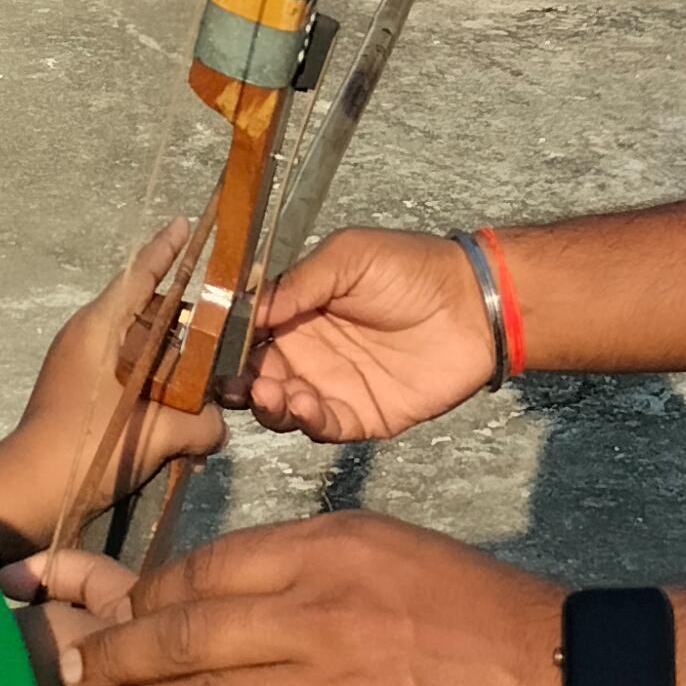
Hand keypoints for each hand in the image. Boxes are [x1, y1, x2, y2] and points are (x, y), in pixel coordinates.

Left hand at [0, 225, 223, 551]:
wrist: (27, 493)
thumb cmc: (86, 448)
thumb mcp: (154, 435)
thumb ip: (199, 423)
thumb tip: (218, 423)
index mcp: (100, 328)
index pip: (140, 274)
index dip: (166, 248)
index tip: (187, 223)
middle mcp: (89, 335)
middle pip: (146, 310)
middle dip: (184, 320)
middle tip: (224, 327)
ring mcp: (80, 363)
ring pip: (139, 345)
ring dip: (171, 360)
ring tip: (206, 381)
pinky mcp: (80, 391)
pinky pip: (127, 371)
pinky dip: (153, 380)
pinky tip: (179, 407)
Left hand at [60, 513, 587, 685]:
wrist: (573, 681)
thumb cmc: (482, 618)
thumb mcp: (392, 556)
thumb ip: (311, 574)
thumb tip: (226, 601)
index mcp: (331, 548)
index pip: (203, 569)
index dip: (138, 597)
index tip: (99, 614)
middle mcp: (324, 605)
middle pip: (184, 630)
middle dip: (113, 655)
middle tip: (70, 675)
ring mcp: (337, 684)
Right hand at [244, 227, 496, 442]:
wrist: (474, 303)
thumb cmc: (411, 268)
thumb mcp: (348, 257)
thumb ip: (299, 283)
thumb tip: (248, 308)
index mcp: (299, 312)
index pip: (250, 333)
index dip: (228, 343)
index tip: (211, 347)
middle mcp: (308, 353)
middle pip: (255, 376)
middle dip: (239, 381)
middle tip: (239, 379)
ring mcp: (332, 387)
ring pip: (281, 408)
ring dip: (268, 404)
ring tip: (270, 390)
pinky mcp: (361, 417)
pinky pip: (322, 428)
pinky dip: (306, 421)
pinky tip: (304, 403)